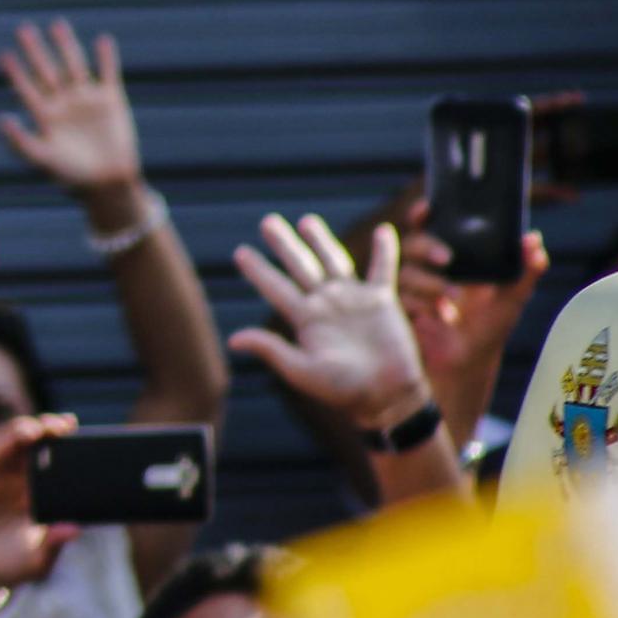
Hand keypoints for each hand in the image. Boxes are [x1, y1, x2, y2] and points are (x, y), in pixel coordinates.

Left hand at [0, 19, 141, 196]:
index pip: (27, 89)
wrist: (107, 184)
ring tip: (57, 24)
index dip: (16, 73)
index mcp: (46, 117)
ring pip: (74, 66)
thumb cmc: (72, 176)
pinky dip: (106, 58)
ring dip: (66, 46)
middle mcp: (64, 104)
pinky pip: (108, 74)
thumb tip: (0, 120)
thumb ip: (20, 141)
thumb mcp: (42, 159)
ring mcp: (87, 100)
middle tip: (23, 29)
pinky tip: (103, 41)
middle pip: (47, 71)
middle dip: (36, 51)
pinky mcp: (111, 101)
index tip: (5, 55)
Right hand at [0, 413, 81, 604]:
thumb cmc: (5, 569)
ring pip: (21, 442)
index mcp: (46, 500)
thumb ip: (53, 545)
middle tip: (69, 426)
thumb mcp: (36, 562)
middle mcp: (27, 484)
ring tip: (49, 427)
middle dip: (57, 431)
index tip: (92, 442)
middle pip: (45, 447)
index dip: (75, 452)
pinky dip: (12, 439)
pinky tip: (25, 434)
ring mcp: (5, 477)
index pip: (63, 468)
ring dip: (35, 429)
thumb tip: (75, 529)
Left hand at [228, 214, 431, 429]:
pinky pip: (383, 269)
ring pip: (334, 261)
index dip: (258, 270)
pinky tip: (383, 230)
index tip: (240, 252)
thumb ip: (272, 351)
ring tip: (307, 221)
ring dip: (321, 240)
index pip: (276, 288)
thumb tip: (232, 340)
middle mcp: (326, 304)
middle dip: (284, 244)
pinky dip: (385, 250)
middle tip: (267, 222)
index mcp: (305, 319)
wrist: (385, 396)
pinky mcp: (381, 301)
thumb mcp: (302, 371)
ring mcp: (353, 300)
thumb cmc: (343, 390)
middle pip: (300, 266)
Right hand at [397, 199, 549, 383]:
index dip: (423, 214)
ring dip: (431, 285)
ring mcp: (412, 291)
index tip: (428, 208)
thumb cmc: (489, 329)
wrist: (469, 365)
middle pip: (413, 244)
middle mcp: (427, 270)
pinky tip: (439, 318)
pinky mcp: (401, 312)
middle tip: (449, 258)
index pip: (430, 227)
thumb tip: (534, 240)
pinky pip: (402, 300)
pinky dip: (421, 307)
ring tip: (452, 304)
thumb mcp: (512, 299)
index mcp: (452, 259)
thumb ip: (525, 270)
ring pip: (407, 273)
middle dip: (428, 246)